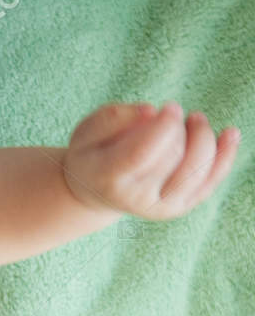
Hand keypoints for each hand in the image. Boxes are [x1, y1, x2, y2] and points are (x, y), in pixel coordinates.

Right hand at [64, 101, 238, 219]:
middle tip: (169, 115)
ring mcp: (161, 206)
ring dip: (203, 136)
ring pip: (198, 168)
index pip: (141, 154)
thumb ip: (113, 118)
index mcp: (108, 178)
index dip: (163, 126)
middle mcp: (136, 198)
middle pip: (173, 155)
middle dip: (178, 127)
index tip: (168, 108)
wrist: (96, 193)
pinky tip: (230, 133)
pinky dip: (225, 155)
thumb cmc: (93, 155)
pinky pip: (211, 181)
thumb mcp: (86, 132)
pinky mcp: (180, 207)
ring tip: (194, 120)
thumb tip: (150, 112)